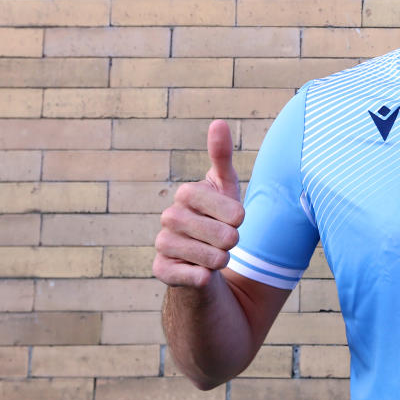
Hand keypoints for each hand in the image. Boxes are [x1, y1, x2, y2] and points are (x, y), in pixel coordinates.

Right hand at [153, 120, 243, 287]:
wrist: (204, 260)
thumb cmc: (220, 218)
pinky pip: (195, 278)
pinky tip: (202, 274)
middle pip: (224, 236)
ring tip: (216, 256)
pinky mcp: (161, 271)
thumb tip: (218, 121)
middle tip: (226, 240)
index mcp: (187, 193)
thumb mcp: (227, 187)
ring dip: (222, 260)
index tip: (235, 219)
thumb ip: (222, 157)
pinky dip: (205, 278)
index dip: (238, 218)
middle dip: (233, 242)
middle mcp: (169, 217)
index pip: (231, 211)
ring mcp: (163, 244)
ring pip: (212, 259)